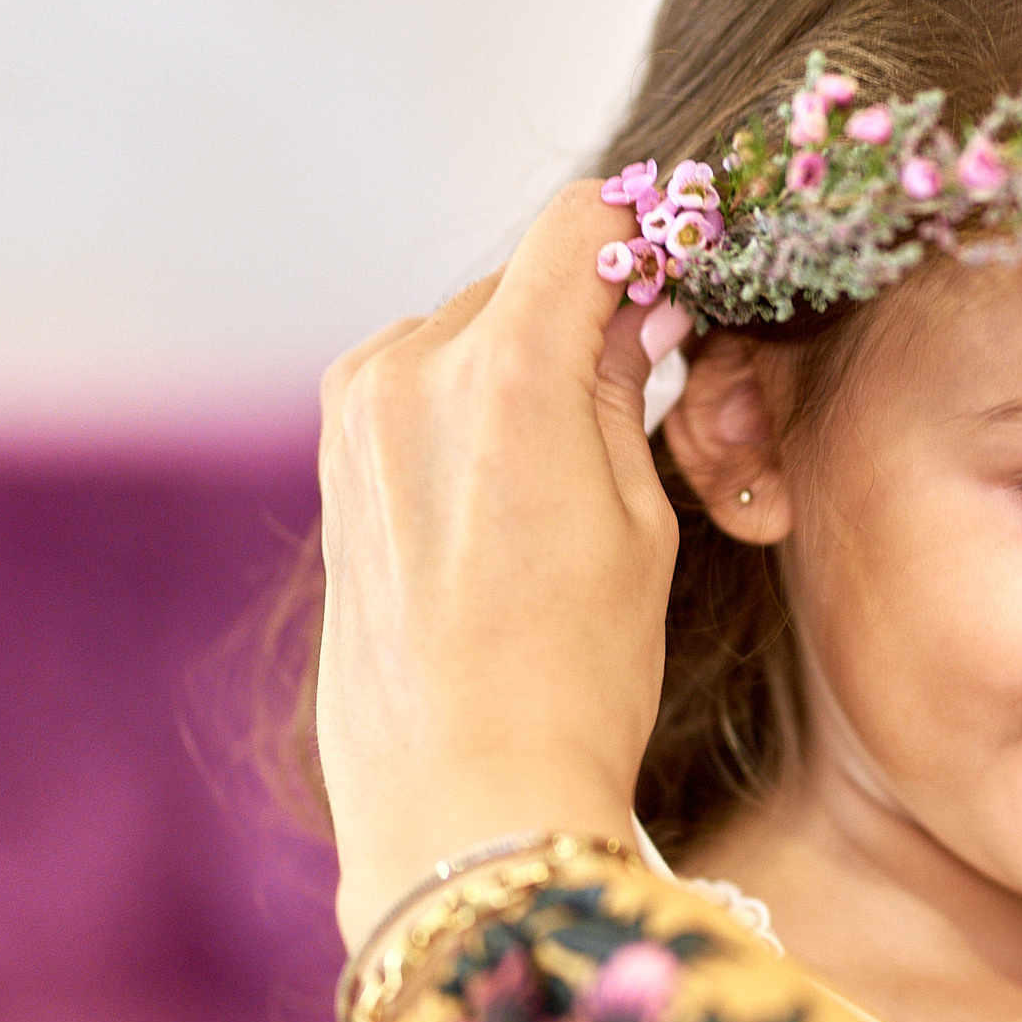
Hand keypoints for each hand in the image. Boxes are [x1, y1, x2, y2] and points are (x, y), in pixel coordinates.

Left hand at [315, 183, 678, 945]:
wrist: (462, 799)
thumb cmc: (574, 677)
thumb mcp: (640, 523)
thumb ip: (624, 391)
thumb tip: (635, 310)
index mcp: (503, 373)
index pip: (579, 223)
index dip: (645, 227)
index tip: (687, 258)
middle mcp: (410, 371)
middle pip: (523, 278)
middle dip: (589, 307)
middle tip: (654, 373)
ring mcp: (357, 415)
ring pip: (469, 330)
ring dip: (526, 358)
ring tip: (578, 458)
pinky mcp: (334, 461)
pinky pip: (421, 384)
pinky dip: (475, 401)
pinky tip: (514, 489)